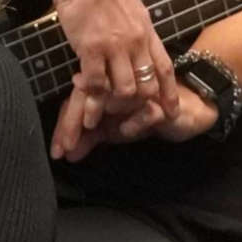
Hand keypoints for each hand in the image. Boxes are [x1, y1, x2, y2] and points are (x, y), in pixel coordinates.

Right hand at [47, 0, 178, 160]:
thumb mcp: (127, 4)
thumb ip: (133, 25)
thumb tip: (135, 37)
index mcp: (145, 29)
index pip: (164, 67)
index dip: (168, 92)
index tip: (172, 111)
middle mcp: (135, 41)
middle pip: (147, 83)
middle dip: (139, 103)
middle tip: (127, 114)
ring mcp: (114, 46)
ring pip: (125, 89)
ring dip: (114, 104)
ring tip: (102, 112)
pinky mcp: (91, 48)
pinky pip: (96, 83)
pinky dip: (92, 96)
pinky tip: (84, 97)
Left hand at [56, 80, 219, 162]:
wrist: (183, 111)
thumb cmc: (141, 117)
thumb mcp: (110, 130)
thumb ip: (87, 139)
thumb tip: (65, 155)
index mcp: (102, 88)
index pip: (76, 101)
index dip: (64, 126)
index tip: (58, 152)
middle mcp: (117, 85)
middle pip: (89, 95)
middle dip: (74, 121)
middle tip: (67, 146)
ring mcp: (138, 91)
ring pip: (114, 96)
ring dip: (100, 110)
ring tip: (88, 129)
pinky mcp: (161, 101)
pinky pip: (146, 110)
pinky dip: (135, 120)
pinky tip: (125, 132)